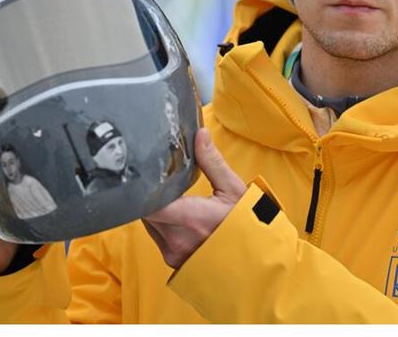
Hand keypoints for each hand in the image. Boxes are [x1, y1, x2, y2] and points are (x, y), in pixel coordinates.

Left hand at [142, 128, 245, 269]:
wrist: (255, 262)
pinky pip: (157, 237)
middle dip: (150, 195)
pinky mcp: (173, 261)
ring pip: (149, 224)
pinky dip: (162, 224)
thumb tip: (200, 135)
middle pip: (144, 211)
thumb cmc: (247, 226)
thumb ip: (212, 162)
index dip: (141, 188)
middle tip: (160, 180)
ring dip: (155, 210)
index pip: (146, 203)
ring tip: (171, 198)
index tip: (145, 174)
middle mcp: (176, 239)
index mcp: (190, 218)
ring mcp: (173, 253)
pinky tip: (177, 216)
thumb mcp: (233, 190)